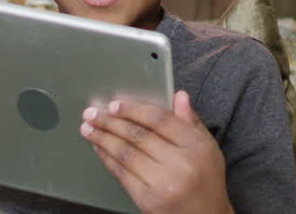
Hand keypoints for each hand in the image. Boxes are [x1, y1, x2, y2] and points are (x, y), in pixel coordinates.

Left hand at [81, 91, 232, 213]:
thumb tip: (178, 96)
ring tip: (88, 128)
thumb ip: (191, 121)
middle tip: (92, 113)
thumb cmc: (206, 179)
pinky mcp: (146, 199)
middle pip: (138, 136)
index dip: (134, 110)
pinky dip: (107, 158)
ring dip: (103, 139)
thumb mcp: (207, 146)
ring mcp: (161, 183)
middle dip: (110, 122)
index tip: (114, 104)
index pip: (160, 120)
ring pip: (125, 154)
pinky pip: (121, 174)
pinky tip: (99, 148)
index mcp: (196, 146)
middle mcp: (179, 164)